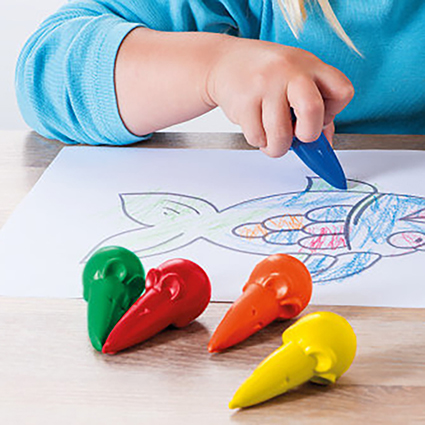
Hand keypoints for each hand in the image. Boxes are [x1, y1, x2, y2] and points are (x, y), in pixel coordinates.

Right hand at [205, 37, 352, 156]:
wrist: (225, 62)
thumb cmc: (266, 74)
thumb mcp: (296, 79)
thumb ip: (317, 109)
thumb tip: (325, 145)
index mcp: (311, 65)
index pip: (342, 92)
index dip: (333, 113)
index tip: (319, 116)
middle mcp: (290, 71)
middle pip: (312, 111)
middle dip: (307, 135)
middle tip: (297, 135)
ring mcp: (265, 85)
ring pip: (280, 136)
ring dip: (278, 146)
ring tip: (272, 135)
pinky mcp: (243, 102)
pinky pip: (257, 137)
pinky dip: (258, 140)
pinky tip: (256, 125)